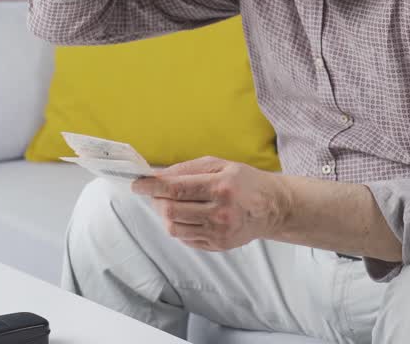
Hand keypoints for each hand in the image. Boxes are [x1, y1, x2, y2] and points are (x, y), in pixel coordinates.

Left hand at [132, 156, 288, 251]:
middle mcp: (220, 211)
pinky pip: (185, 238)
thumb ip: (186, 169)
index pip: (176, 188)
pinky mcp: (218, 245)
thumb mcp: (219, 164)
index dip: (152, 186)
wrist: (272, 207)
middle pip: (171, 211)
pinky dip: (180, 226)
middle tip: (158, 193)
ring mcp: (219, 232)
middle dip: (158, 201)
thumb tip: (156, 175)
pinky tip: (190, 216)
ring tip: (175, 204)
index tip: (137, 184)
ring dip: (167, 215)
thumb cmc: (244, 182)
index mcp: (221, 186)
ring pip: (175, 228)